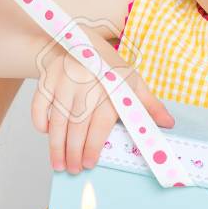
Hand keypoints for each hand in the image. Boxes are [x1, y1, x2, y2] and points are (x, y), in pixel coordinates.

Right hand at [32, 45, 174, 173]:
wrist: (83, 39)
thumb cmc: (108, 66)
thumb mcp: (132, 81)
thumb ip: (149, 104)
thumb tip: (168, 123)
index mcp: (109, 88)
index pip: (99, 125)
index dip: (93, 147)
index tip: (89, 164)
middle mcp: (85, 85)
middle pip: (77, 127)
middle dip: (73, 152)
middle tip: (73, 170)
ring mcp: (64, 82)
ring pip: (57, 120)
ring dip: (56, 145)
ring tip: (59, 164)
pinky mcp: (47, 79)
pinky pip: (39, 104)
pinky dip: (40, 121)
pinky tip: (46, 133)